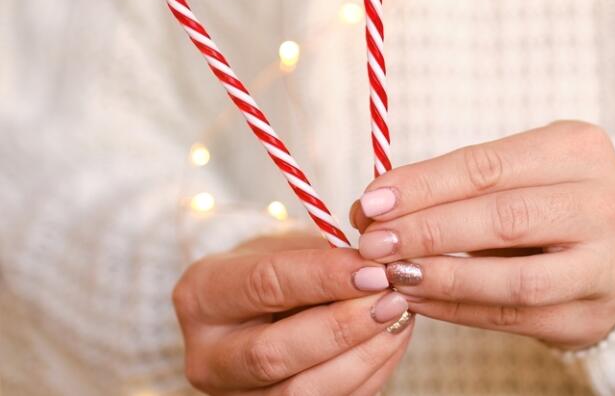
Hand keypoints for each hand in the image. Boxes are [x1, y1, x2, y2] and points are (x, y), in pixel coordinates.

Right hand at [172, 232, 413, 394]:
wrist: (261, 307)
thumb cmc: (278, 268)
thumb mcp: (289, 247)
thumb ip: (325, 255)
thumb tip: (379, 267)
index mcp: (202, 295)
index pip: (264, 285)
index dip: (325, 278)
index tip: (375, 270)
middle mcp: (208, 355)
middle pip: (273, 353)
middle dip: (342, 327)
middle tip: (391, 300)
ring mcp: (236, 394)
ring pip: (300, 391)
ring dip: (362, 356)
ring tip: (399, 319)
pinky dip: (368, 372)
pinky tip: (392, 340)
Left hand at [352, 121, 614, 348]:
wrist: (611, 251)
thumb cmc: (546, 201)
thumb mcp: (515, 173)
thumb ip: (454, 186)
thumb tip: (371, 207)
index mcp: (581, 149)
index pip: (489, 166)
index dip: (425, 185)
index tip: (371, 202)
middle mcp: (606, 203)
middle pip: (505, 218)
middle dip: (428, 231)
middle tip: (373, 244)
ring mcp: (609, 264)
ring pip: (516, 279)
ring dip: (443, 279)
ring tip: (393, 276)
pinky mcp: (593, 315)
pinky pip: (515, 317)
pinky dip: (459, 309)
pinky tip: (420, 299)